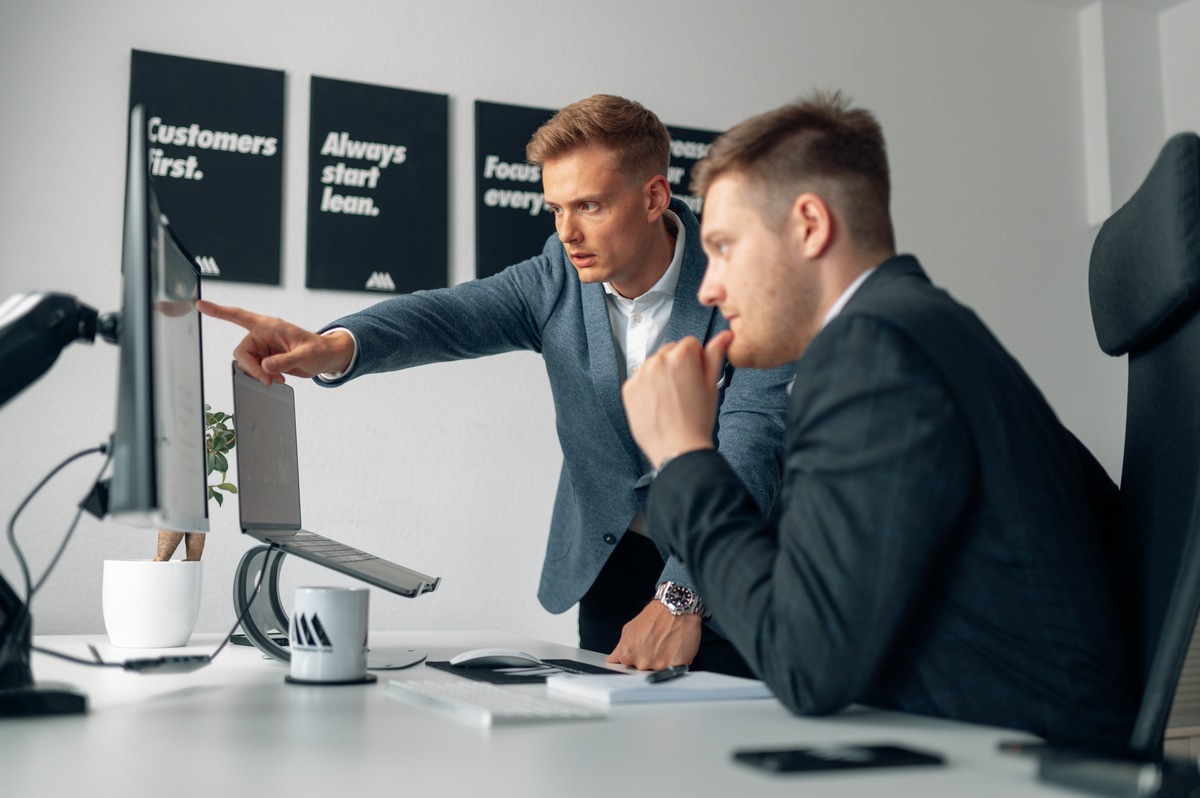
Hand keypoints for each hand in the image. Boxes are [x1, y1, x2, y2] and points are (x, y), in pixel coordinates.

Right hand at [197, 300, 353, 384]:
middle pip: (241, 352)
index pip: (239, 316)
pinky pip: (255, 369)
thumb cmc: (319, 350)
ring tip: (278, 379)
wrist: (327, 357)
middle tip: (268, 380)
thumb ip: (285, 361)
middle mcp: (262, 335)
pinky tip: (278, 379)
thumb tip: (266, 367)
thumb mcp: (305, 355)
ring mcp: (263, 348)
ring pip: (246, 363)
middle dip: (252, 368)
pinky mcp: (266, 359)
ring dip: (258, 374)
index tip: (201, 304)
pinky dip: (264, 377)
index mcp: (269, 326)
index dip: (219, 311)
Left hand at [605, 601, 701, 669]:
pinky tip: (675, 648)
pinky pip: (676, 669)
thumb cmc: (654, 615)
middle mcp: (641, 662)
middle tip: (656, 645)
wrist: (675, 606)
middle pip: (644, 671)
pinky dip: (676, 661)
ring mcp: (659, 665)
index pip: (628, 668)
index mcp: (627, 654)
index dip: (636, 658)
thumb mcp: (629, 629)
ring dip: (664, 661)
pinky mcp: (676, 665)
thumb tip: (612, 659)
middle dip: (649, 660)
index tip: (642, 650)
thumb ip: (618, 649)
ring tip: (666, 644)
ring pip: (660, 671)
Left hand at [622, 330, 731, 468]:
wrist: (677, 448)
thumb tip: (724, 336)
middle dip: (677, 365)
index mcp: (682, 355)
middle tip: (685, 390)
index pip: (690, 343)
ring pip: (653, 364)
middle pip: (670, 351)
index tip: (696, 377)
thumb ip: (715, 355)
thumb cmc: (697, 419)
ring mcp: (640, 374)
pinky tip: (658, 404)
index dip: (696, 360)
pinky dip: (647, 388)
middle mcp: (658, 360)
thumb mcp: (712, 384)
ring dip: (661, 375)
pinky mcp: (628, 388)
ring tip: (671, 399)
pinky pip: (639, 379)